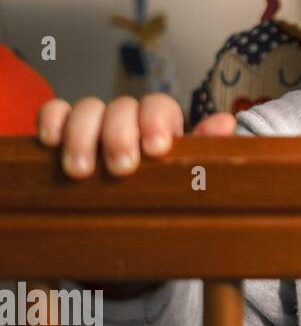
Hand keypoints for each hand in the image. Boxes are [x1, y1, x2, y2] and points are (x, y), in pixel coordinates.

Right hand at [36, 93, 235, 178]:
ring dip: (83, 136)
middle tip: (121, 168)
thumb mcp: (187, 176)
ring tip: (82, 171)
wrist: (126, 219)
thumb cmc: (161, 195)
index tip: (156, 148)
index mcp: (160, 125)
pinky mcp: (63, 131)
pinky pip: (54, 111)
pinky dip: (51, 120)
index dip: (156, 121)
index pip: (159, 106)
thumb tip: (226, 123)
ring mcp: (94, 123)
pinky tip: (51, 142)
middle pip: (121, 107)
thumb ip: (205, 150)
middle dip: (120, 135)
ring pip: (87, 109)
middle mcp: (127, 118)